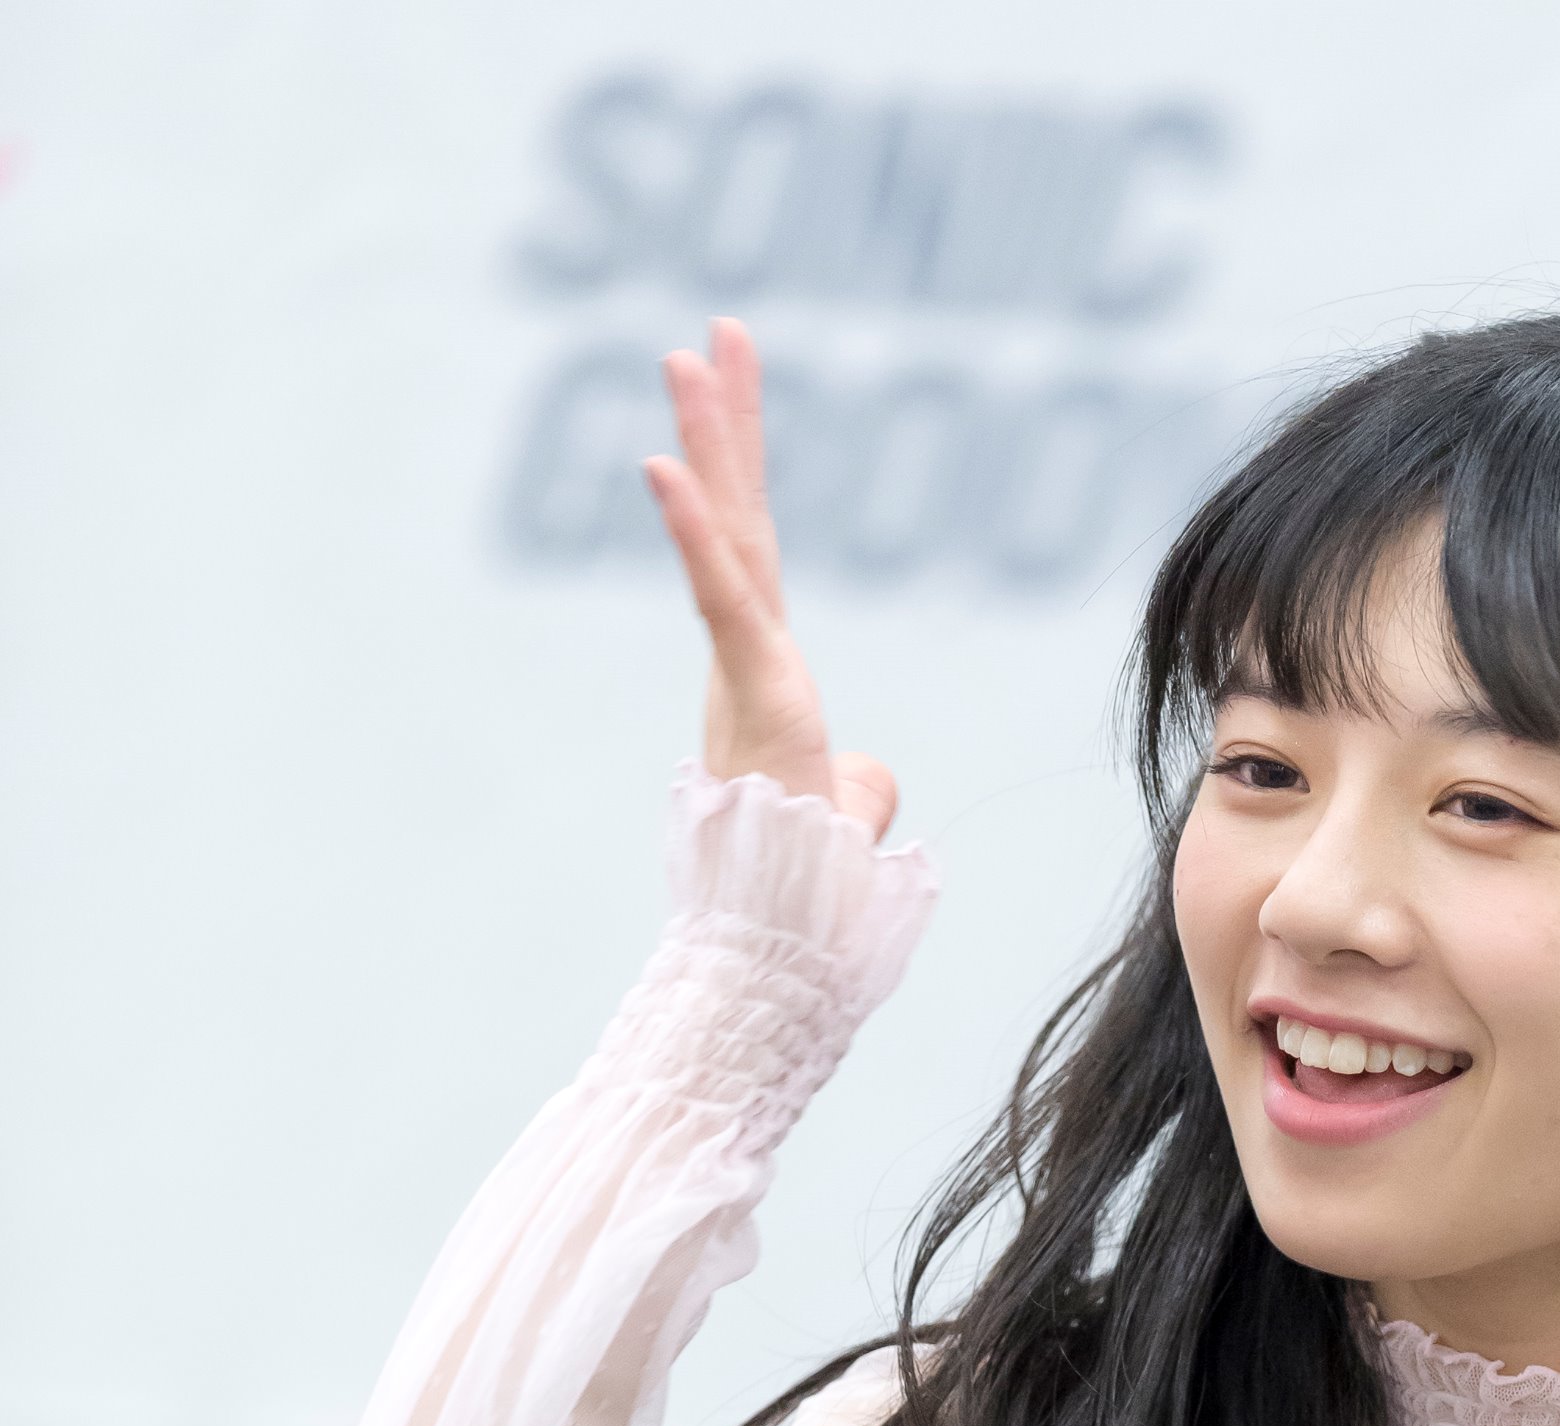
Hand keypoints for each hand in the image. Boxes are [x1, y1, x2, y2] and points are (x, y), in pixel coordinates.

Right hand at [643, 319, 896, 839]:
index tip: (732, 399)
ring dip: (706, 446)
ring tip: (685, 356)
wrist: (783, 932)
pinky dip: (694, 532)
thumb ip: (857, 788)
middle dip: (725, 424)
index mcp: (765, 670)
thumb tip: (868, 784)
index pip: (757, 553)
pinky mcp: (754, 690)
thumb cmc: (805, 884)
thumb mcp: (845, 816)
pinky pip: (719, 597)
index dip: (744, 476)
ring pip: (727, 537)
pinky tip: (666, 465)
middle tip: (712, 334)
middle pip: (740, 518)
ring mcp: (746, 668)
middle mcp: (747, 655)